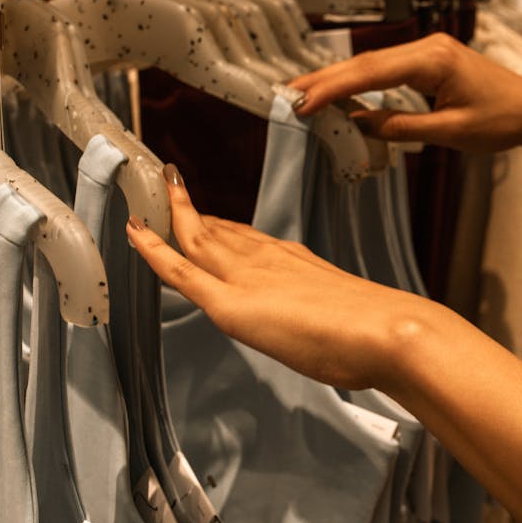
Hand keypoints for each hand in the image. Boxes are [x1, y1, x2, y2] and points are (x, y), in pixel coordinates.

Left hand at [126, 166, 457, 392]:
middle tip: (170, 184)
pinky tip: (134, 231)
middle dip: (191, 210)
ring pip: (196, 238)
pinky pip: (180, 270)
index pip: (249, 241)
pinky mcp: (230, 303)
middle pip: (219, 232)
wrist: (387, 332)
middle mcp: (269, 260)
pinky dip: (153, 249)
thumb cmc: (381, 335)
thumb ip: (339, 322)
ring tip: (149, 194)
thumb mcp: (354, 322)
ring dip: (171, 214)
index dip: (223, 227)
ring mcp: (248, 276)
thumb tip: (345, 338)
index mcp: (298, 264)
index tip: (208, 214)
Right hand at [289, 32, 521, 152]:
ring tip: (304, 93)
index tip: (305, 103)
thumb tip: (359, 126)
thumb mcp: (451, 134)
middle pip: (365, 62)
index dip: (334, 89)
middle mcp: (428, 47)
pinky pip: (387, 68)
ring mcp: (429, 50)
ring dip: (338, 79)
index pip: (372, 73)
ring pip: (373, 64)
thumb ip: (401, 128)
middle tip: (289, 94)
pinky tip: (341, 93)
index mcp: (434, 60)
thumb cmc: (503, 121)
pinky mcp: (430, 60)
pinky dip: (360, 81)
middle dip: (325, 80)